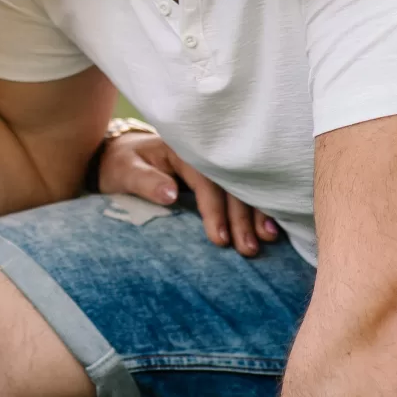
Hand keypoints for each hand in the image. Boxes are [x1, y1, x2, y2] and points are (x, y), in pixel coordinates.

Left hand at [96, 127, 280, 257]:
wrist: (124, 155)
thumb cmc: (123, 164)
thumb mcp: (125, 171)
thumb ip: (145, 181)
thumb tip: (170, 194)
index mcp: (183, 148)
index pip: (206, 178)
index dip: (214, 209)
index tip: (219, 239)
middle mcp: (205, 153)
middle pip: (230, 184)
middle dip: (242, 217)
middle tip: (248, 249)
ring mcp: (216, 163)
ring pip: (242, 187)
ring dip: (257, 213)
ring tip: (268, 240)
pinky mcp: (221, 176)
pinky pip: (243, 190)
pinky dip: (258, 208)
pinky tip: (273, 227)